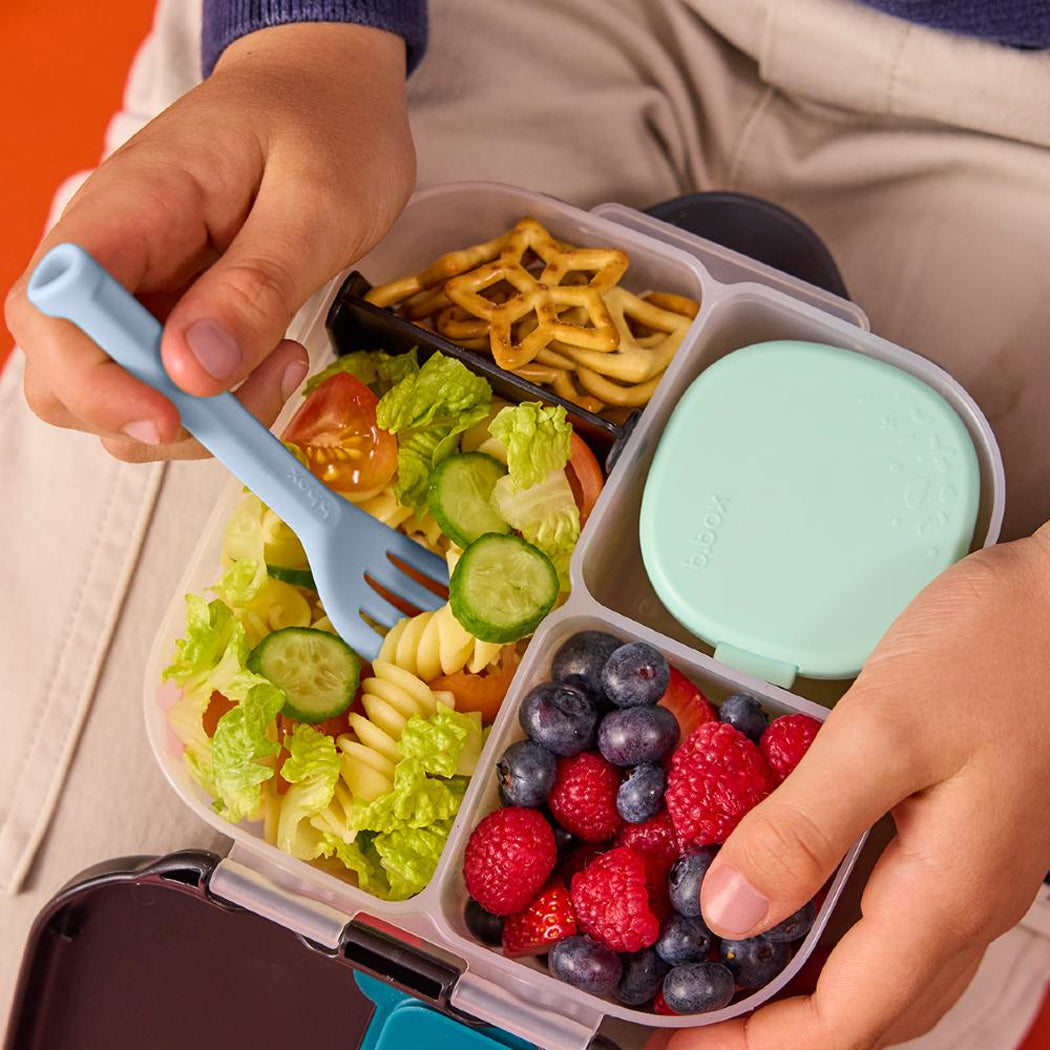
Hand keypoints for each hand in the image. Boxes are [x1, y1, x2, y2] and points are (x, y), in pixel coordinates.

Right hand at [5, 22, 414, 460]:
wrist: (327, 98)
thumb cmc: (324, 132)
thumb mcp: (315, 206)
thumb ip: (255, 287)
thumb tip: (191, 370)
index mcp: (130, 208)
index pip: (54, 310)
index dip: (94, 383)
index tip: (170, 415)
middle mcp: (113, 256)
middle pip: (67, 374)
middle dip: (156, 417)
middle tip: (254, 394)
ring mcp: (136, 292)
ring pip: (119, 398)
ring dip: (201, 418)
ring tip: (283, 363)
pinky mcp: (169, 317)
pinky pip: (168, 387)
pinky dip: (220, 403)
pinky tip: (275, 362)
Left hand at [666, 526, 1049, 1049]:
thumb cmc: (994, 651)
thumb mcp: (885, 730)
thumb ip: (807, 825)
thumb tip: (726, 911)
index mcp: (944, 895)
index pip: (843, 1023)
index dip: (754, 1046)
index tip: (676, 1042)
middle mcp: (963, 903)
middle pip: (863, 1014)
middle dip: (773, 1031)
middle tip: (687, 1013)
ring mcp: (969, 872)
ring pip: (881, 972)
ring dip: (802, 990)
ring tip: (726, 971)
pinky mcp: (962, 836)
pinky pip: (891, 917)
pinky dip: (828, 931)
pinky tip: (788, 894)